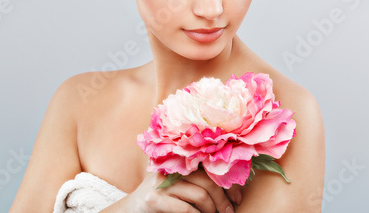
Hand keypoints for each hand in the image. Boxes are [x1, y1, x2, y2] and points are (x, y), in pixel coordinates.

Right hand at [126, 169, 241, 212]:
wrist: (130, 210)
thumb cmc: (161, 199)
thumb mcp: (179, 184)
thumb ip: (197, 179)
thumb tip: (233, 188)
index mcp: (178, 160)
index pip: (211, 165)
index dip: (228, 181)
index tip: (238, 196)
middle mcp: (170, 167)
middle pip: (208, 180)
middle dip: (224, 199)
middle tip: (230, 212)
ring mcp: (161, 183)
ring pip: (201, 195)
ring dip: (213, 211)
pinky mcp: (154, 199)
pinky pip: (186, 209)